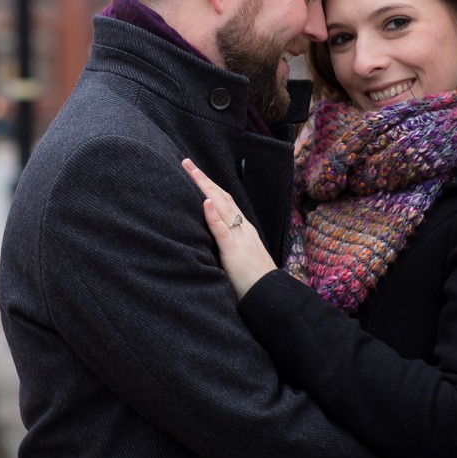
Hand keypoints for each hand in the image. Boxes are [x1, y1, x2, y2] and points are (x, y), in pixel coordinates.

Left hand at [182, 158, 276, 299]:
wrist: (270, 296)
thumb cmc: (251, 280)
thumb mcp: (237, 255)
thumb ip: (227, 242)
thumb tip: (211, 234)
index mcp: (241, 229)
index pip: (222, 201)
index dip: (208, 185)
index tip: (193, 171)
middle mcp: (242, 228)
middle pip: (221, 197)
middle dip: (203, 179)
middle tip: (186, 162)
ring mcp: (239, 237)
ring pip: (221, 207)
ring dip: (205, 188)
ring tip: (191, 172)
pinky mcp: (234, 251)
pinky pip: (223, 231)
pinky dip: (213, 215)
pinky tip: (205, 201)